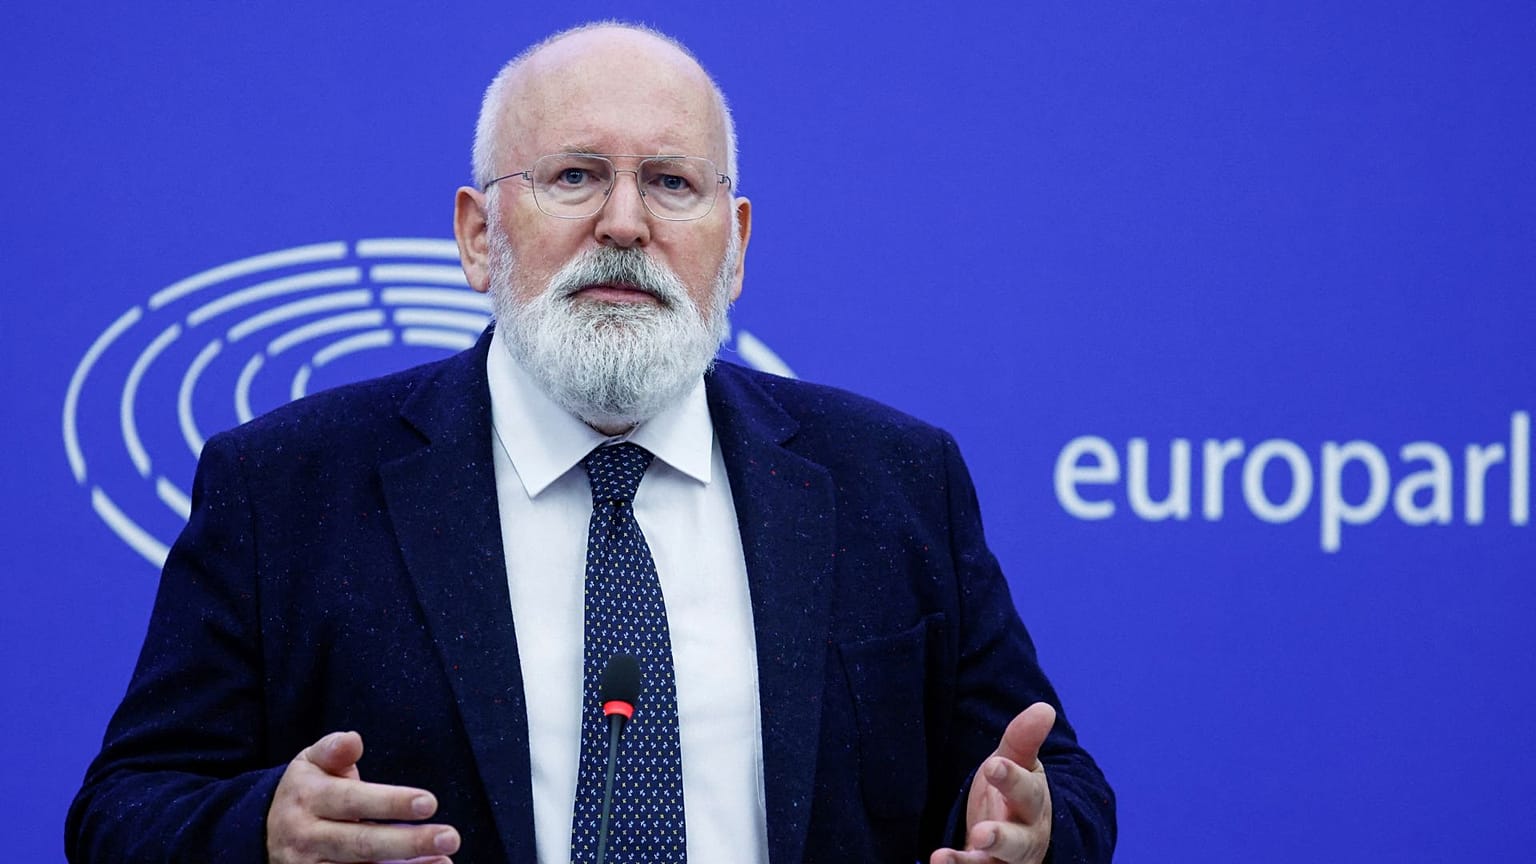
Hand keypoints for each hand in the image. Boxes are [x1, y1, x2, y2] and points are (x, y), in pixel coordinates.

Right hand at [267, 731, 460, 863]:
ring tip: (445, 860)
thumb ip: (333, 750)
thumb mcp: (311, 763)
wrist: (263, 831)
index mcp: (308, 799)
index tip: (431, 802)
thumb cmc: (308, 790)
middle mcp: (307, 838)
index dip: (391, 802)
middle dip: (408, 843)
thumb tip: (352, 740)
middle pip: (361, 844)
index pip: (352, 801)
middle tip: (450, 836)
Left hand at [930, 702, 1055, 863]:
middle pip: (1018, 841)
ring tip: (941, 858)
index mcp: (1033, 802)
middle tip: (982, 833)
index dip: (1010, 778)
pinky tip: (935, 863)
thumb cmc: (1016, 791)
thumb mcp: (1020, 763)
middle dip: (1001, 838)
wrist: (1024, 832)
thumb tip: (1045, 708)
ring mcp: (1007, 860)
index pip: (1025, 790)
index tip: (993, 765)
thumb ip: (1024, 739)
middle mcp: (1025, 837)